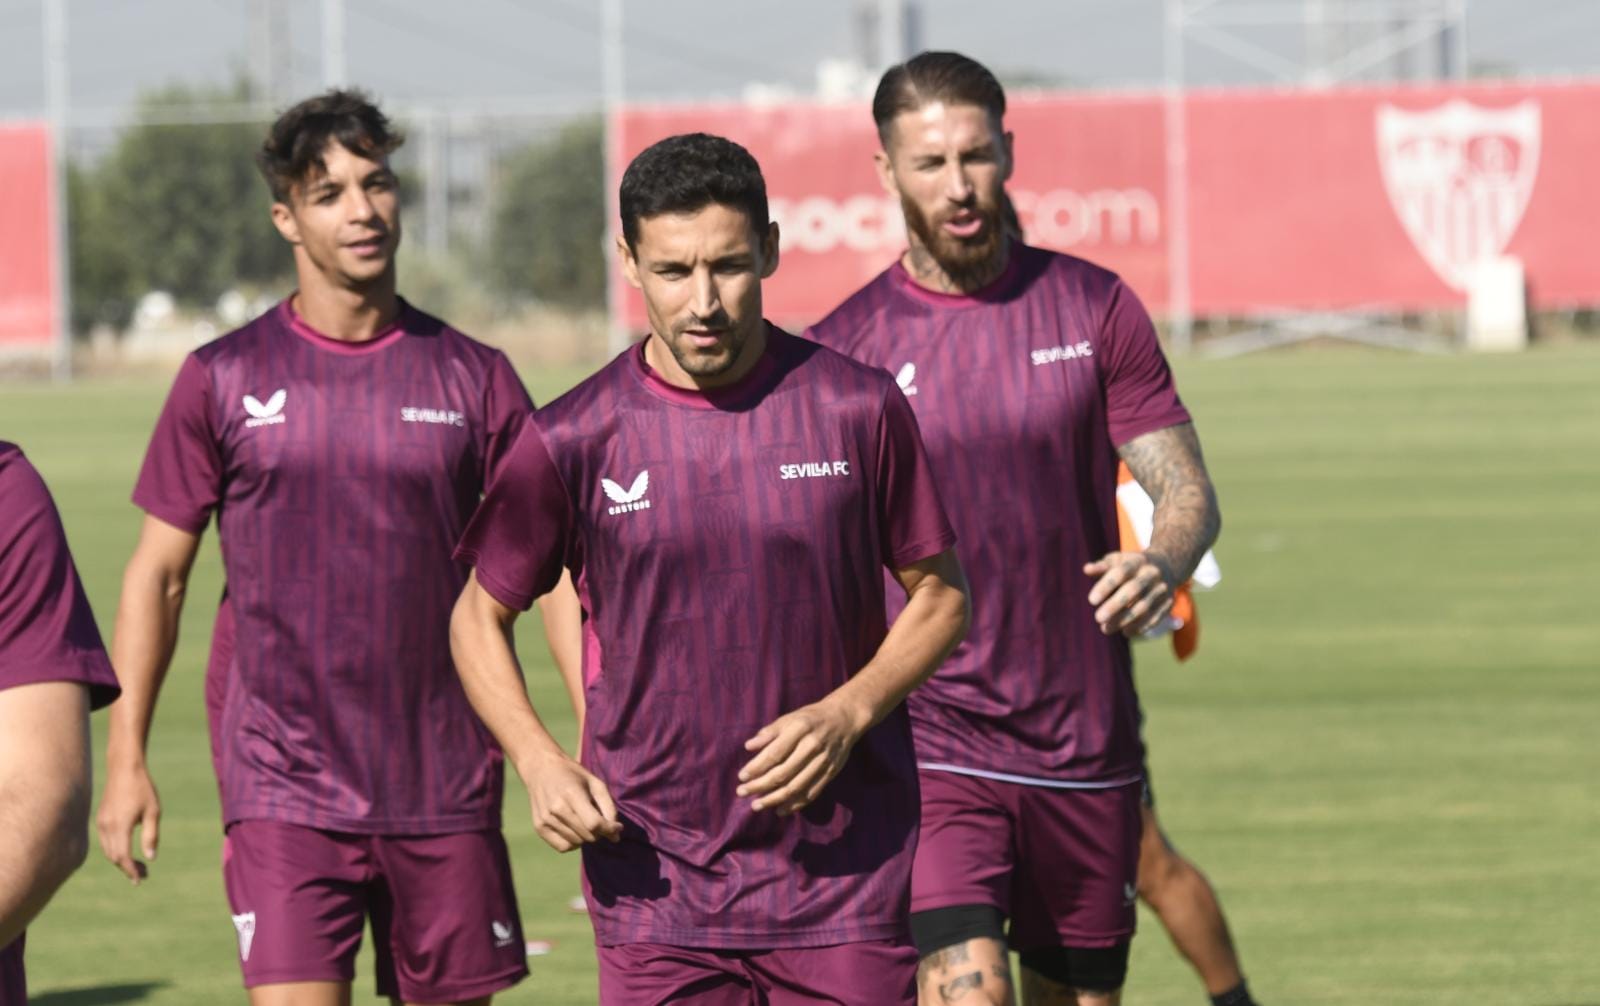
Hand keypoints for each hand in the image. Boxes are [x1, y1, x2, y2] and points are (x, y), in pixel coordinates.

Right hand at [97, 762, 160, 883]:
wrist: (124, 768)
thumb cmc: (143, 788)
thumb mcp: (153, 812)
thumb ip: (151, 835)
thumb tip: (150, 857)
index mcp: (120, 826)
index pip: (123, 857)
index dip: (131, 871)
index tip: (140, 880)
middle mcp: (106, 827)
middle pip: (114, 857)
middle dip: (128, 868)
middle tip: (144, 874)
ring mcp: (101, 822)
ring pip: (108, 850)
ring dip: (121, 860)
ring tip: (139, 865)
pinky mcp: (100, 818)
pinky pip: (105, 841)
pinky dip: (115, 850)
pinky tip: (127, 850)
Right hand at [523, 752, 621, 852]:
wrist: (541, 769)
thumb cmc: (573, 774)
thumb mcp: (596, 784)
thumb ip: (609, 808)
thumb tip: (616, 836)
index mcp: (572, 794)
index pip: (594, 823)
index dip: (609, 829)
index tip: (618, 827)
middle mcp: (556, 809)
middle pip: (587, 835)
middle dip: (600, 833)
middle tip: (600, 821)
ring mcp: (546, 819)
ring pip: (576, 843)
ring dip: (587, 837)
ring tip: (585, 822)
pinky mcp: (539, 827)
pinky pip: (562, 847)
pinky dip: (573, 843)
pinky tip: (574, 830)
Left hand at [738, 698, 867, 814]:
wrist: (844, 718)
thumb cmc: (810, 718)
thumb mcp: (789, 718)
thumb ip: (769, 732)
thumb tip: (748, 746)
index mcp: (799, 729)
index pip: (774, 753)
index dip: (756, 767)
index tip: (741, 777)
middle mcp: (812, 746)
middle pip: (783, 773)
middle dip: (760, 786)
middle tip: (742, 792)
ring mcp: (823, 761)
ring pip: (796, 786)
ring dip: (774, 799)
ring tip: (757, 805)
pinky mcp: (831, 772)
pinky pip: (811, 793)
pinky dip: (795, 804)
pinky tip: (780, 809)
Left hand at [1084, 550, 1176, 636]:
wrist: (1167, 565)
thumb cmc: (1132, 564)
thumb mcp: (1117, 561)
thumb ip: (1102, 567)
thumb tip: (1086, 569)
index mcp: (1137, 561)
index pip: (1120, 573)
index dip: (1106, 586)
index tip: (1091, 601)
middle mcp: (1151, 574)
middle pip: (1133, 590)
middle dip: (1115, 606)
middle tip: (1098, 618)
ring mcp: (1162, 588)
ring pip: (1144, 606)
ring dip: (1124, 620)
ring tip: (1105, 629)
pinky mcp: (1168, 602)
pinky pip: (1155, 617)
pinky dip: (1140, 626)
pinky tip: (1126, 632)